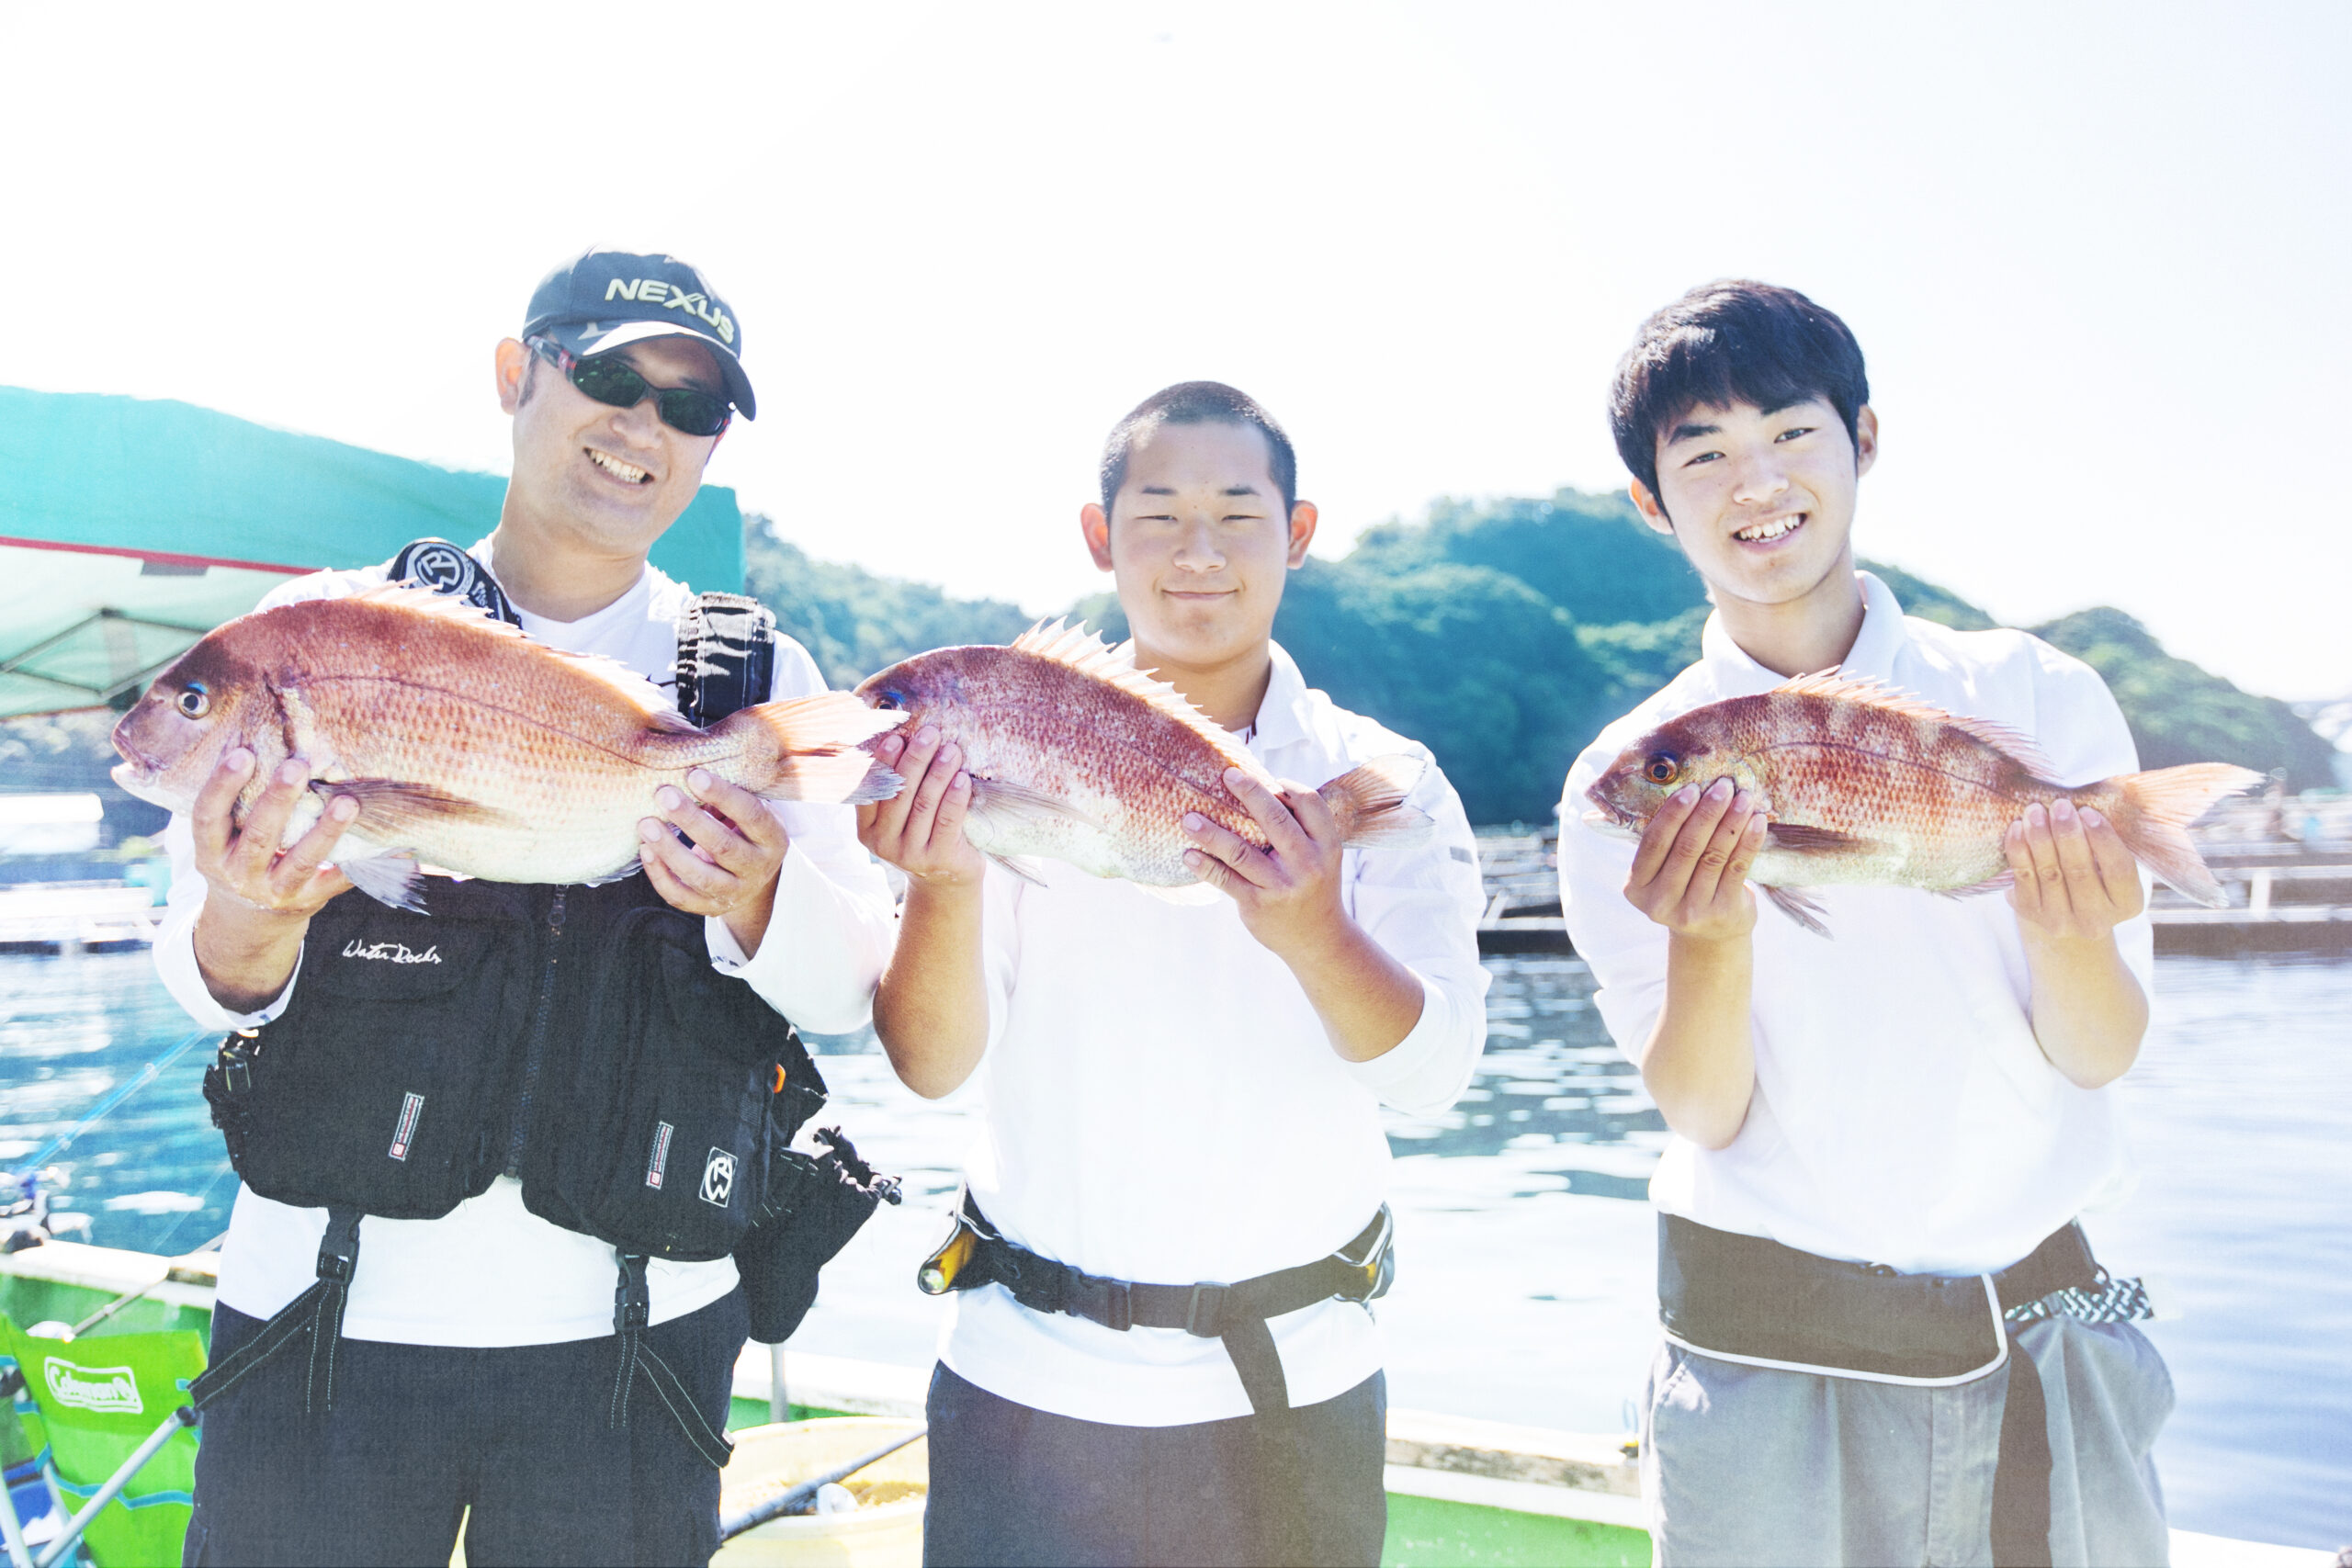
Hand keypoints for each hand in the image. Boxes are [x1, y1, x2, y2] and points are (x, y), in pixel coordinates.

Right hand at [192, 748, 354, 920]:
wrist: (249, 923)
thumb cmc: (239, 860)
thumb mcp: (223, 839)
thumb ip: (234, 803)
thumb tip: (250, 739)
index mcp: (212, 852)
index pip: (207, 817)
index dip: (221, 786)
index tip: (242, 754)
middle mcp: (239, 873)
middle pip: (258, 836)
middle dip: (278, 800)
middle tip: (297, 765)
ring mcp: (274, 890)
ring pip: (301, 860)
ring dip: (326, 831)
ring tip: (347, 802)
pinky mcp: (308, 900)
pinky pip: (338, 880)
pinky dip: (365, 864)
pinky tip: (392, 848)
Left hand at [641, 769, 789, 953]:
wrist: (755, 880)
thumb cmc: (746, 832)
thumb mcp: (751, 812)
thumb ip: (729, 796)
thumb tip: (689, 768)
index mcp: (773, 839)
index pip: (752, 815)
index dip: (723, 795)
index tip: (695, 775)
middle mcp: (758, 868)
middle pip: (723, 847)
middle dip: (691, 819)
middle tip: (664, 794)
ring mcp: (735, 892)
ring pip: (700, 876)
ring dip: (670, 849)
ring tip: (646, 824)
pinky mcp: (710, 907)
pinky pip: (681, 896)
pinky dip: (660, 875)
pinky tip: (646, 850)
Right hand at [857, 729, 985, 886]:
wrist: (946, 879)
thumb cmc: (924, 835)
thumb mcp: (901, 817)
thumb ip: (896, 789)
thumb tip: (904, 737)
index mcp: (866, 829)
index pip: (871, 789)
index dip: (883, 760)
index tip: (897, 735)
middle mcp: (883, 843)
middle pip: (899, 792)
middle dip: (915, 758)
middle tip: (930, 733)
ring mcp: (910, 854)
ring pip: (924, 804)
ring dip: (938, 772)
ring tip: (951, 749)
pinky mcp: (938, 859)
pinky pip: (947, 821)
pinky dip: (955, 796)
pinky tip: (962, 778)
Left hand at [1182, 767, 1347, 958]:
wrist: (1318, 941)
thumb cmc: (1313, 886)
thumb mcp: (1322, 857)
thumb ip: (1301, 829)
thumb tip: (1261, 789)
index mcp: (1326, 846)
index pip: (1310, 803)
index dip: (1289, 786)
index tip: (1269, 778)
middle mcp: (1307, 864)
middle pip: (1275, 819)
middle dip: (1249, 792)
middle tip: (1227, 775)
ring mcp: (1281, 886)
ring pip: (1241, 851)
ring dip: (1211, 833)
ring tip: (1188, 819)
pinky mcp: (1258, 905)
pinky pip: (1226, 880)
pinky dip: (1205, 866)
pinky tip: (1189, 854)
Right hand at [1623, 778, 1768, 941]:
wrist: (1710, 936)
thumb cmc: (1685, 888)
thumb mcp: (1663, 872)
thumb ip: (1666, 842)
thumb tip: (1690, 789)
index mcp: (1637, 887)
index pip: (1654, 843)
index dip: (1673, 814)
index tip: (1692, 788)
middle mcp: (1660, 902)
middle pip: (1686, 848)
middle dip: (1706, 812)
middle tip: (1723, 787)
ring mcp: (1691, 911)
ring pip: (1713, 856)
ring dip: (1731, 822)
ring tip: (1743, 798)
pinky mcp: (1722, 913)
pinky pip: (1737, 868)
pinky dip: (1748, 841)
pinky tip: (1756, 821)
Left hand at [2005, 800, 2142, 942]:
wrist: (2063, 910)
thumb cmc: (2093, 873)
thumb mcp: (2108, 862)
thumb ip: (2104, 841)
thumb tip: (2083, 804)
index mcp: (2127, 904)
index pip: (2120, 870)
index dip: (2104, 839)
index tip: (2089, 811)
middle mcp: (2096, 920)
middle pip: (2080, 872)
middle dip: (2068, 834)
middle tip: (2060, 805)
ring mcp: (2061, 921)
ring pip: (2049, 873)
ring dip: (2040, 837)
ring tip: (2035, 810)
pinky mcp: (2031, 913)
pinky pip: (2023, 877)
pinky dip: (2018, 849)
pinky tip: (2017, 827)